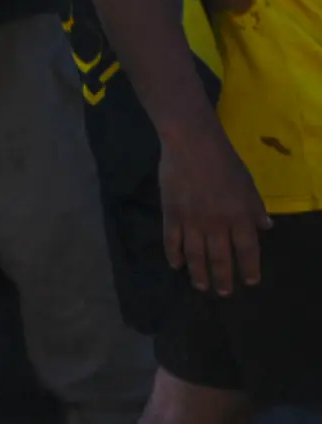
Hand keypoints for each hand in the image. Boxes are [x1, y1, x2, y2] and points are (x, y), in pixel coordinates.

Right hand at [159, 125, 272, 295]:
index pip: (247, 250)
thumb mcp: (248, 184)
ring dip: (199, 273)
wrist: (192, 144)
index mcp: (240, 216)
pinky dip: (174, 255)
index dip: (249, 268)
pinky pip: (173, 240)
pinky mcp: (172, 214)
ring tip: (201, 286)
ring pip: (196, 255)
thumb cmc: (224, 162)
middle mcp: (217, 224)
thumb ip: (255, 207)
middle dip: (223, 278)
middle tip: (223, 293)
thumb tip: (265, 227)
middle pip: (220, 258)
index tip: (250, 281)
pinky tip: (176, 265)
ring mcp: (192, 220)